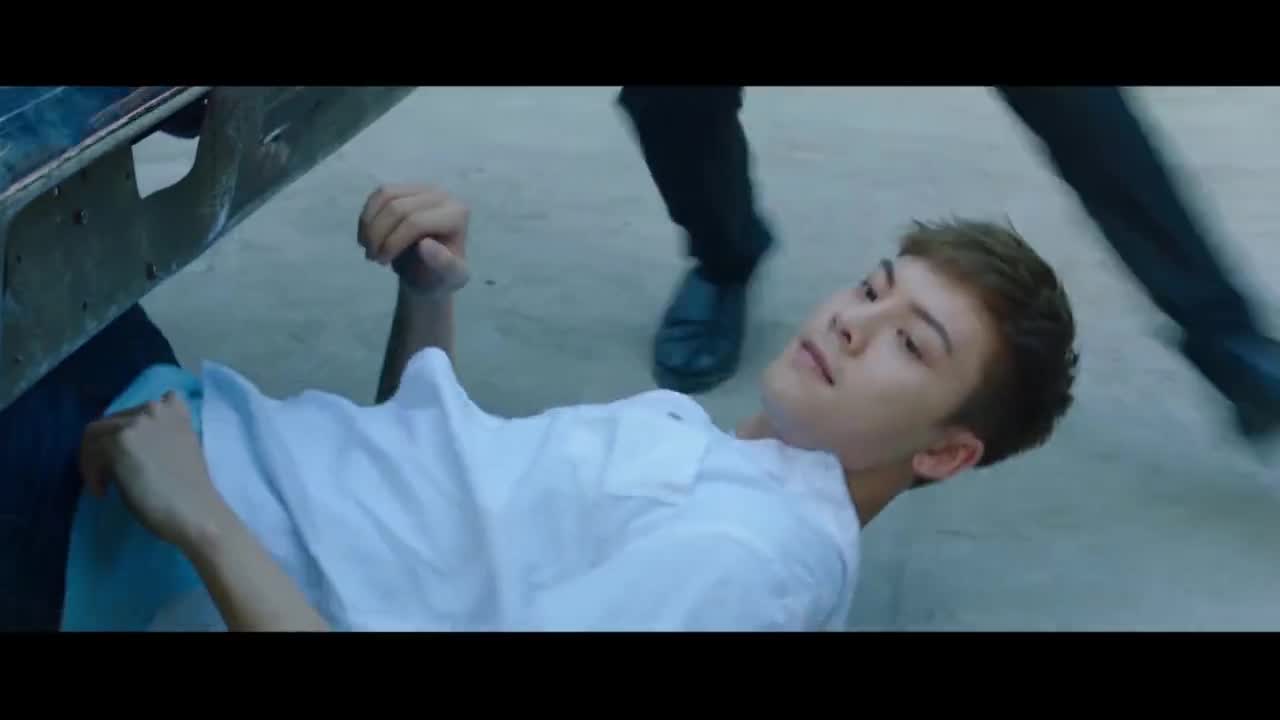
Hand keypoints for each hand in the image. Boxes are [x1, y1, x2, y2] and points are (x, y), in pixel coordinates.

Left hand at [79, 391, 226, 549]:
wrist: (193, 510)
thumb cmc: (191, 489)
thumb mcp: (182, 446)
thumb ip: (161, 433)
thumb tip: (132, 441)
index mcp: (174, 409)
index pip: (137, 410)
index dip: (128, 432)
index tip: (128, 454)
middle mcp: (154, 408)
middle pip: (111, 421)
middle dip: (106, 446)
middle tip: (111, 473)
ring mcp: (135, 423)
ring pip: (94, 434)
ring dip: (94, 459)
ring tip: (105, 484)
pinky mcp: (118, 442)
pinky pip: (90, 454)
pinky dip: (92, 474)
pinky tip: (104, 492)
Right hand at [358, 184, 469, 297]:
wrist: (429, 272)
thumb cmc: (440, 277)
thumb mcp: (448, 279)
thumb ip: (444, 265)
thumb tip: (425, 245)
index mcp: (457, 215)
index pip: (416, 222)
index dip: (393, 242)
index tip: (381, 262)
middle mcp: (443, 195)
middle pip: (398, 208)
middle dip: (378, 234)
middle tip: (371, 258)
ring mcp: (424, 188)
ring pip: (385, 196)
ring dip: (369, 224)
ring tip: (367, 248)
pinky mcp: (407, 188)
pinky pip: (379, 194)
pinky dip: (367, 216)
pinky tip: (366, 237)